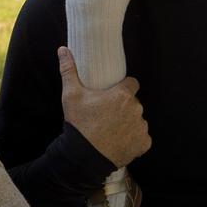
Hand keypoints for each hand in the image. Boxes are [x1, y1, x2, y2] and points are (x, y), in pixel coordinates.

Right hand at [58, 45, 150, 165]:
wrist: (83, 157)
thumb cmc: (79, 124)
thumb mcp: (71, 95)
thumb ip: (69, 70)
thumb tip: (63, 49)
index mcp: (123, 95)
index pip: (132, 84)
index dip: (124, 88)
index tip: (113, 95)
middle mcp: (136, 109)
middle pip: (134, 103)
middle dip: (124, 106)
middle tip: (108, 114)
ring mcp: (141, 127)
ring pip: (138, 120)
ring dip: (129, 122)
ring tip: (112, 129)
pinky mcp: (143, 144)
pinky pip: (142, 138)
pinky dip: (134, 139)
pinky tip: (120, 141)